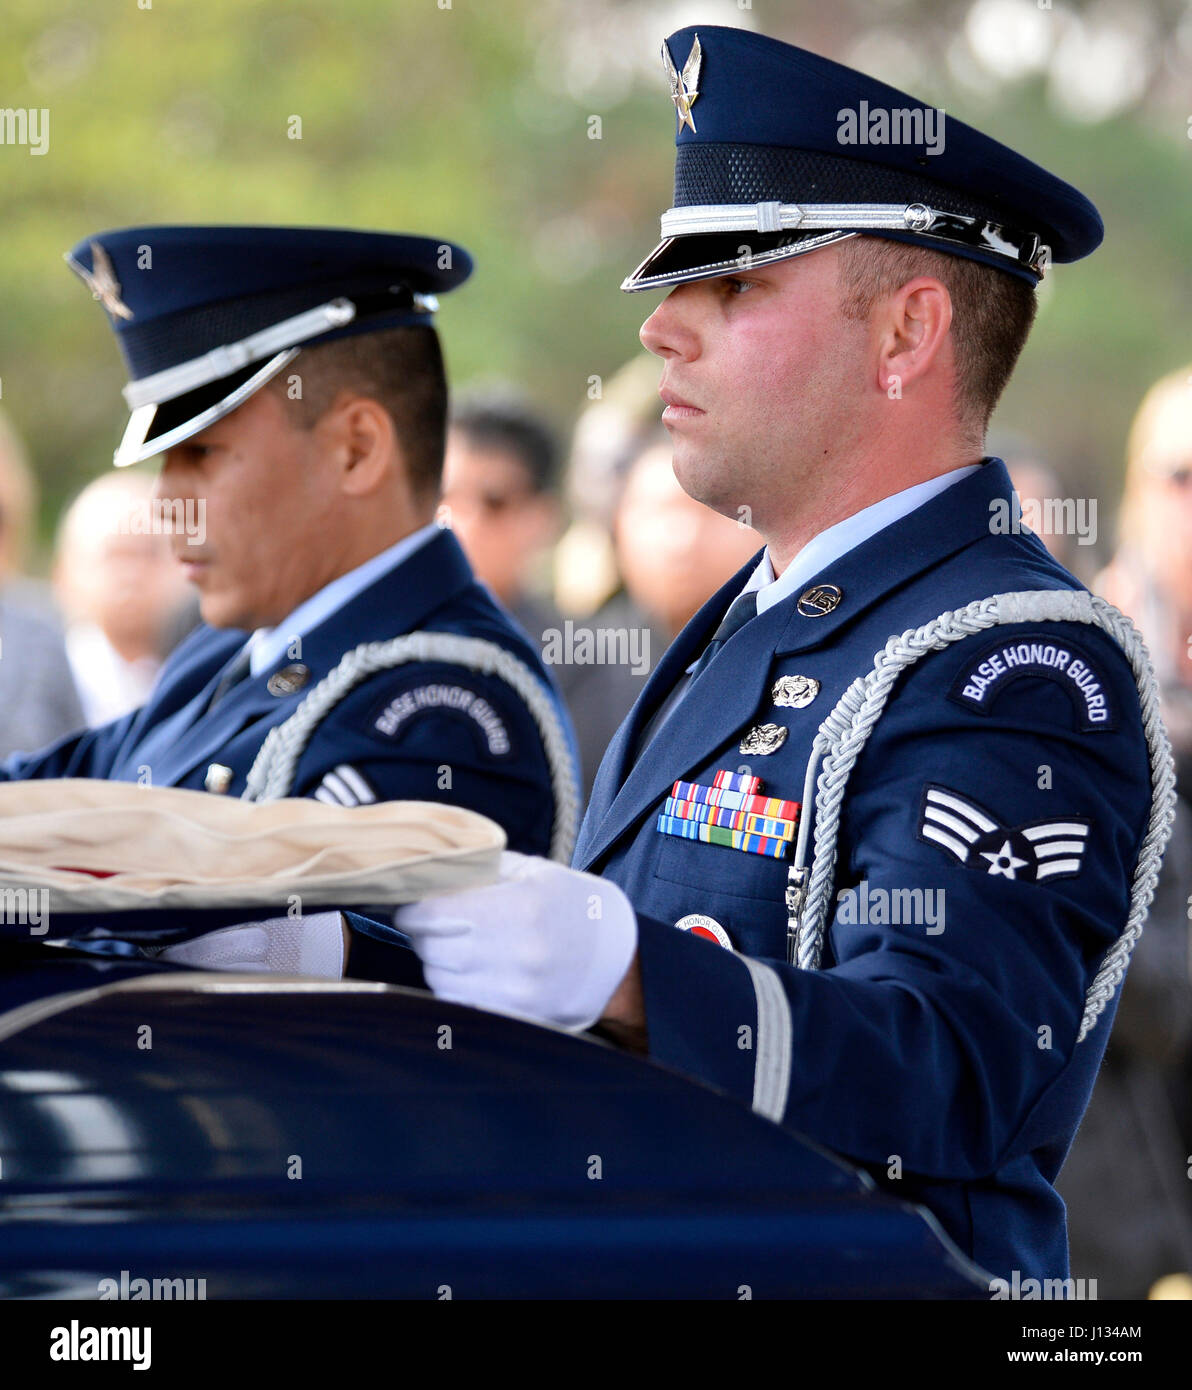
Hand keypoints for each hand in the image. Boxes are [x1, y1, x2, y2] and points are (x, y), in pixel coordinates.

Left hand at [393, 851, 637, 1031]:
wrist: (618, 960)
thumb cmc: (573, 908)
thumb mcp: (534, 873)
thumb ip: (481, 870)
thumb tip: (426, 874)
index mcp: (521, 908)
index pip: (433, 913)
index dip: (413, 908)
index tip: (411, 905)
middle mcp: (517, 954)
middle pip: (432, 947)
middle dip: (423, 933)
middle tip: (431, 922)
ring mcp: (516, 992)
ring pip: (440, 978)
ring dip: (437, 961)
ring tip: (458, 945)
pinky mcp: (515, 1017)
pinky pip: (459, 1003)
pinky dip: (454, 986)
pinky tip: (472, 971)